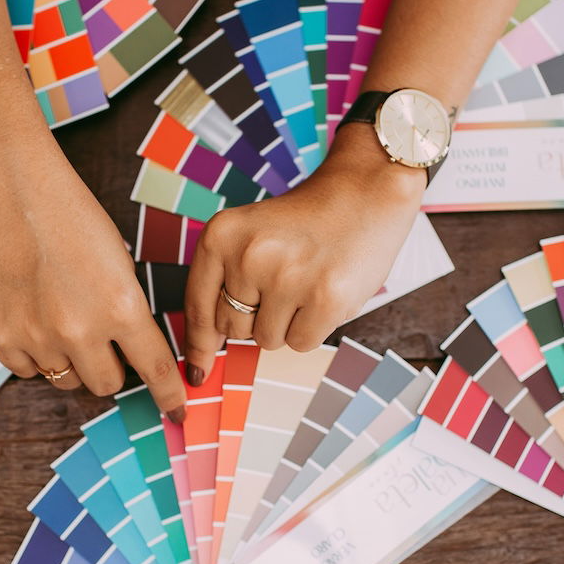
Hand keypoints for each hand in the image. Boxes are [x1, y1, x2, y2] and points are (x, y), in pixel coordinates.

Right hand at [0, 128, 186, 420]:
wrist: (5, 185)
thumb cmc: (66, 211)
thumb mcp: (117, 258)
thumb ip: (126, 307)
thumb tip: (133, 347)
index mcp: (120, 306)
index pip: (156, 369)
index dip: (170, 394)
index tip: (177, 411)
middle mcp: (80, 330)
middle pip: (107, 384)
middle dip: (111, 368)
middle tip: (102, 340)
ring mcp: (36, 337)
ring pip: (66, 380)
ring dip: (72, 361)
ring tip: (60, 318)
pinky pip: (27, 370)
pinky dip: (35, 354)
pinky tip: (32, 318)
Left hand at [183, 127, 427, 384]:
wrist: (366, 191)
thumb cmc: (306, 222)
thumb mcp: (249, 236)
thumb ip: (224, 285)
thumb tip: (203, 355)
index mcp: (221, 236)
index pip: (198, 307)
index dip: (198, 345)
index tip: (197, 372)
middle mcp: (249, 255)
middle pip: (233, 329)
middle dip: (255, 319)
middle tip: (283, 285)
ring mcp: (287, 278)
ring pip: (267, 340)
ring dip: (286, 323)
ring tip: (306, 283)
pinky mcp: (325, 298)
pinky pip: (300, 343)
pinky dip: (312, 328)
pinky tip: (324, 293)